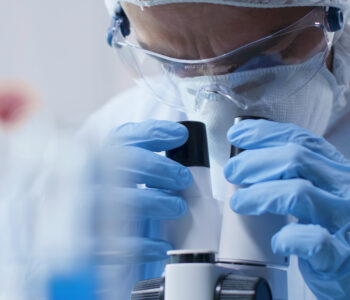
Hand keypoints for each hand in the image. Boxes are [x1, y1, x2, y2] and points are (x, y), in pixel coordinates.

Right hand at [94, 120, 191, 281]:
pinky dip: (146, 245)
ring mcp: (83, 211)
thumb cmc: (101, 192)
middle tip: (183, 179)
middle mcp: (85, 180)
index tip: (181, 135)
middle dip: (161, 169)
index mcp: (94, 158)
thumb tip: (179, 134)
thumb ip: (140, 149)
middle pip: (126, 165)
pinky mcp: (86, 245)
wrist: (65, 234)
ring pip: (125, 202)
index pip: (124, 137)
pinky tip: (163, 246)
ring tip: (178, 207)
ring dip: (158, 203)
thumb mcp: (113, 167)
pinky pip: (119, 246)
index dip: (155, 133)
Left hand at [224, 119, 349, 299]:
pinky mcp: (343, 254)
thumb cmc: (331, 224)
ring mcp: (346, 219)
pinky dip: (289, 238)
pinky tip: (276, 241)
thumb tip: (247, 161)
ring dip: (259, 195)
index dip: (264, 134)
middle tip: (232, 171)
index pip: (301, 140)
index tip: (236, 135)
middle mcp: (344, 188)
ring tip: (238, 202)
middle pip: (295, 159)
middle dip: (254, 162)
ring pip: (298, 192)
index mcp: (337, 169)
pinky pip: (314, 240)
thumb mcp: (318, 188)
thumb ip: (292, 173)